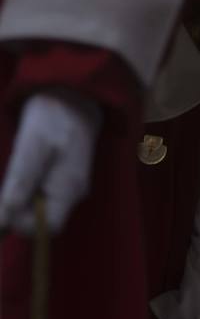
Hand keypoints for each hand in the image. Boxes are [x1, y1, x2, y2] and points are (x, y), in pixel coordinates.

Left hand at [0, 91, 101, 234]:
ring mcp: (69, 183)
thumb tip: (2, 226)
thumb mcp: (31, 148)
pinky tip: (20, 171)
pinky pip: (41, 193)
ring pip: (39, 206)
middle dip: (18, 210)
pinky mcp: (63, 174)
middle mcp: (73, 192)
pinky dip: (24, 189)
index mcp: (70, 189)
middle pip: (43, 219)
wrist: (73, 90)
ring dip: (19, 199)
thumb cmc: (53, 116)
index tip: (5, 204)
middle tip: (6, 184)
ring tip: (14, 171)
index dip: (22, 224)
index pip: (48, 228)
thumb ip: (18, 186)